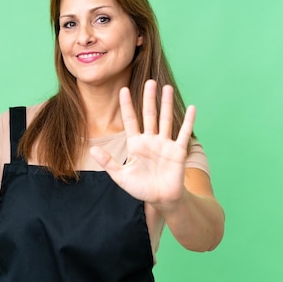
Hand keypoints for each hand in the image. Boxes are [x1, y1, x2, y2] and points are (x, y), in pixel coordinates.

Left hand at [90, 80, 195, 209]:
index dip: (127, 106)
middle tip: (149, 81)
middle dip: (148, 98)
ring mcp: (165, 144)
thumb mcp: (121, 176)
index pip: (130, 120)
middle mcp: (150, 140)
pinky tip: (191, 108)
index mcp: (135, 144)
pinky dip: (188, 122)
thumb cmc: (141, 188)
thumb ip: (108, 162)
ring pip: (165, 120)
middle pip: (149, 115)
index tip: (123, 90)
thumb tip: (92, 150)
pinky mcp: (178, 151)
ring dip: (166, 104)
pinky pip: (183, 134)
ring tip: (166, 87)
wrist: (161, 200)